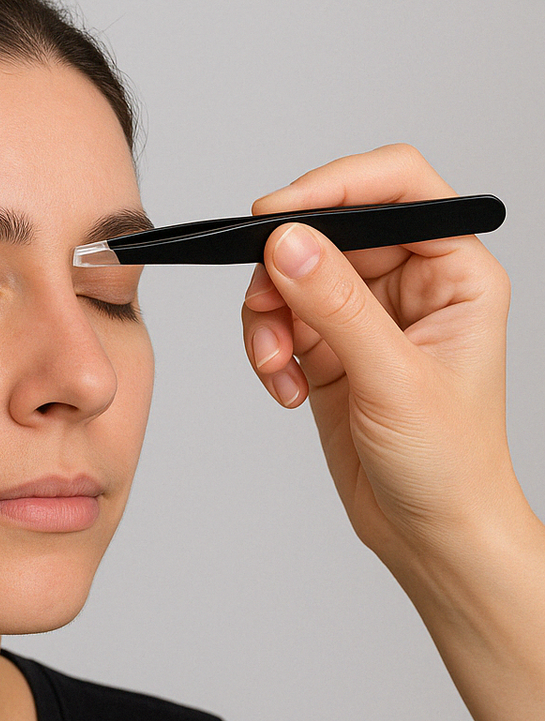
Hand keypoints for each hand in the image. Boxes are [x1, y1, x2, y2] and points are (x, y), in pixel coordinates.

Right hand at [241, 144, 522, 577]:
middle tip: (265, 309)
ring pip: (292, 276)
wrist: (429, 534)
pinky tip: (284, 389)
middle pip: (328, 230)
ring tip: (276, 365)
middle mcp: (409, 284)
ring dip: (268, 318)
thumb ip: (337, 306)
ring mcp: (365, 316)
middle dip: (285, 271)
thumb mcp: (394, 379)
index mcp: (454, 270)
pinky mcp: (330, 349)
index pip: (396, 188)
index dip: (333, 187)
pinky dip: (267, 349)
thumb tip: (289, 243)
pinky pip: (279, 321)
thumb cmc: (448, 464)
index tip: (275, 215)